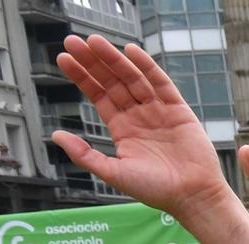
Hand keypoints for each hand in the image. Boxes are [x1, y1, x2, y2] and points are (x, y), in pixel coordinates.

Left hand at [51, 36, 232, 214]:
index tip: (64, 58)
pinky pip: (161, 84)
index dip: (81, 76)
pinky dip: (147, 67)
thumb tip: (56, 134)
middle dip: (93, 62)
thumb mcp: (114, 173)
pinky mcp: (179, 111)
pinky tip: (132, 52)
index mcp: (123, 129)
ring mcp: (159, 111)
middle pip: (112, 82)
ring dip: (115, 59)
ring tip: (95, 41)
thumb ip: (85, 154)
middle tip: (73, 41)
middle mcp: (139, 116)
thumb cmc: (156, 190)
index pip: (98, 95)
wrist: (193, 197)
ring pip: (133, 78)